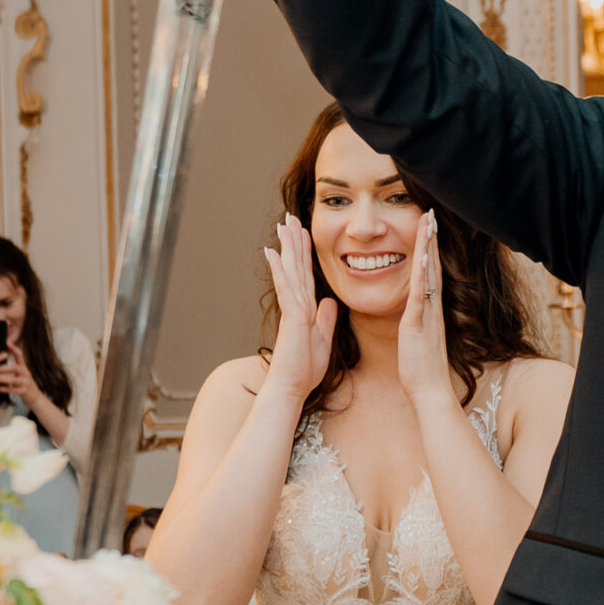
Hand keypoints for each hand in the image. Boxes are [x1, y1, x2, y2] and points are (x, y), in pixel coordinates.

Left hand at [0, 344, 37, 403]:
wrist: (36, 399)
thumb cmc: (24, 386)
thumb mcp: (21, 375)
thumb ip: (13, 369)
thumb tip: (3, 360)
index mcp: (24, 368)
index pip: (20, 356)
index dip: (14, 349)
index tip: (7, 342)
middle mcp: (26, 374)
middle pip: (15, 368)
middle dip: (2, 368)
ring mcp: (26, 383)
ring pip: (13, 379)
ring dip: (1, 379)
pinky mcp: (24, 392)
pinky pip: (11, 390)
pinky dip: (1, 389)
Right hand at [262, 215, 337, 403]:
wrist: (291, 387)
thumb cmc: (304, 369)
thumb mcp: (322, 338)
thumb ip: (325, 319)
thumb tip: (330, 301)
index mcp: (306, 308)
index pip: (306, 274)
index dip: (305, 253)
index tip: (304, 233)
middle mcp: (297, 304)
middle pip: (296, 266)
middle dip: (293, 241)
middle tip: (289, 217)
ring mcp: (292, 309)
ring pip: (289, 272)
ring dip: (286, 247)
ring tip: (282, 225)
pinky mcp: (290, 316)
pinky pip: (285, 289)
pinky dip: (280, 270)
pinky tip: (273, 253)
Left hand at [397, 210, 452, 414]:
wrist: (430, 391)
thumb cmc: (421, 369)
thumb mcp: (417, 339)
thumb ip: (418, 323)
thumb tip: (415, 315)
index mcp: (429, 310)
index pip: (430, 273)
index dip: (429, 249)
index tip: (428, 227)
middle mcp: (432, 308)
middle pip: (432, 266)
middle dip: (431, 239)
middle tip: (430, 213)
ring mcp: (427, 314)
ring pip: (428, 274)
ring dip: (428, 247)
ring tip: (428, 223)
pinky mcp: (417, 324)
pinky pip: (421, 294)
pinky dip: (422, 274)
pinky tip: (423, 256)